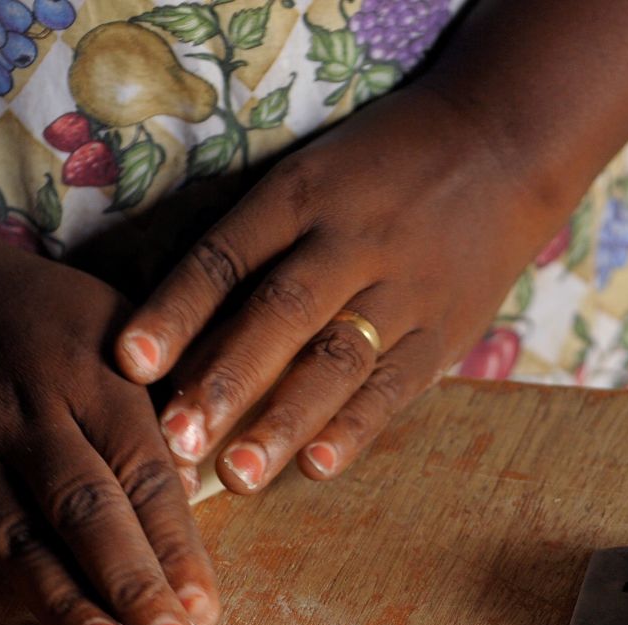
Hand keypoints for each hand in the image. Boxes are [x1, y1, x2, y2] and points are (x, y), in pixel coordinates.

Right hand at [0, 230, 219, 624]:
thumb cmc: (31, 317)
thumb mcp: (114, 325)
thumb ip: (161, 399)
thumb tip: (202, 483)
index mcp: (94, 381)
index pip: (145, 475)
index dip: (177, 545)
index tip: (206, 611)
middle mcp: (28, 417)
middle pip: (86, 511)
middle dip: (133, 584)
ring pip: (13, 533)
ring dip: (57, 598)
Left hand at [112, 83, 560, 493]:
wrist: (501, 146)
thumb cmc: (377, 171)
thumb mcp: (311, 177)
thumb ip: (252, 245)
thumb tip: (167, 329)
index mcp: (301, 194)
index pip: (226, 256)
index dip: (175, 311)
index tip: (126, 364)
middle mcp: (351, 242)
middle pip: (279, 314)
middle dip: (223, 381)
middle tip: (174, 441)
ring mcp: (404, 291)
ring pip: (337, 360)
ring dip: (283, 421)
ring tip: (237, 475)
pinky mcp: (444, 333)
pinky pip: (395, 386)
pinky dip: (355, 429)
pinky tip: (317, 468)